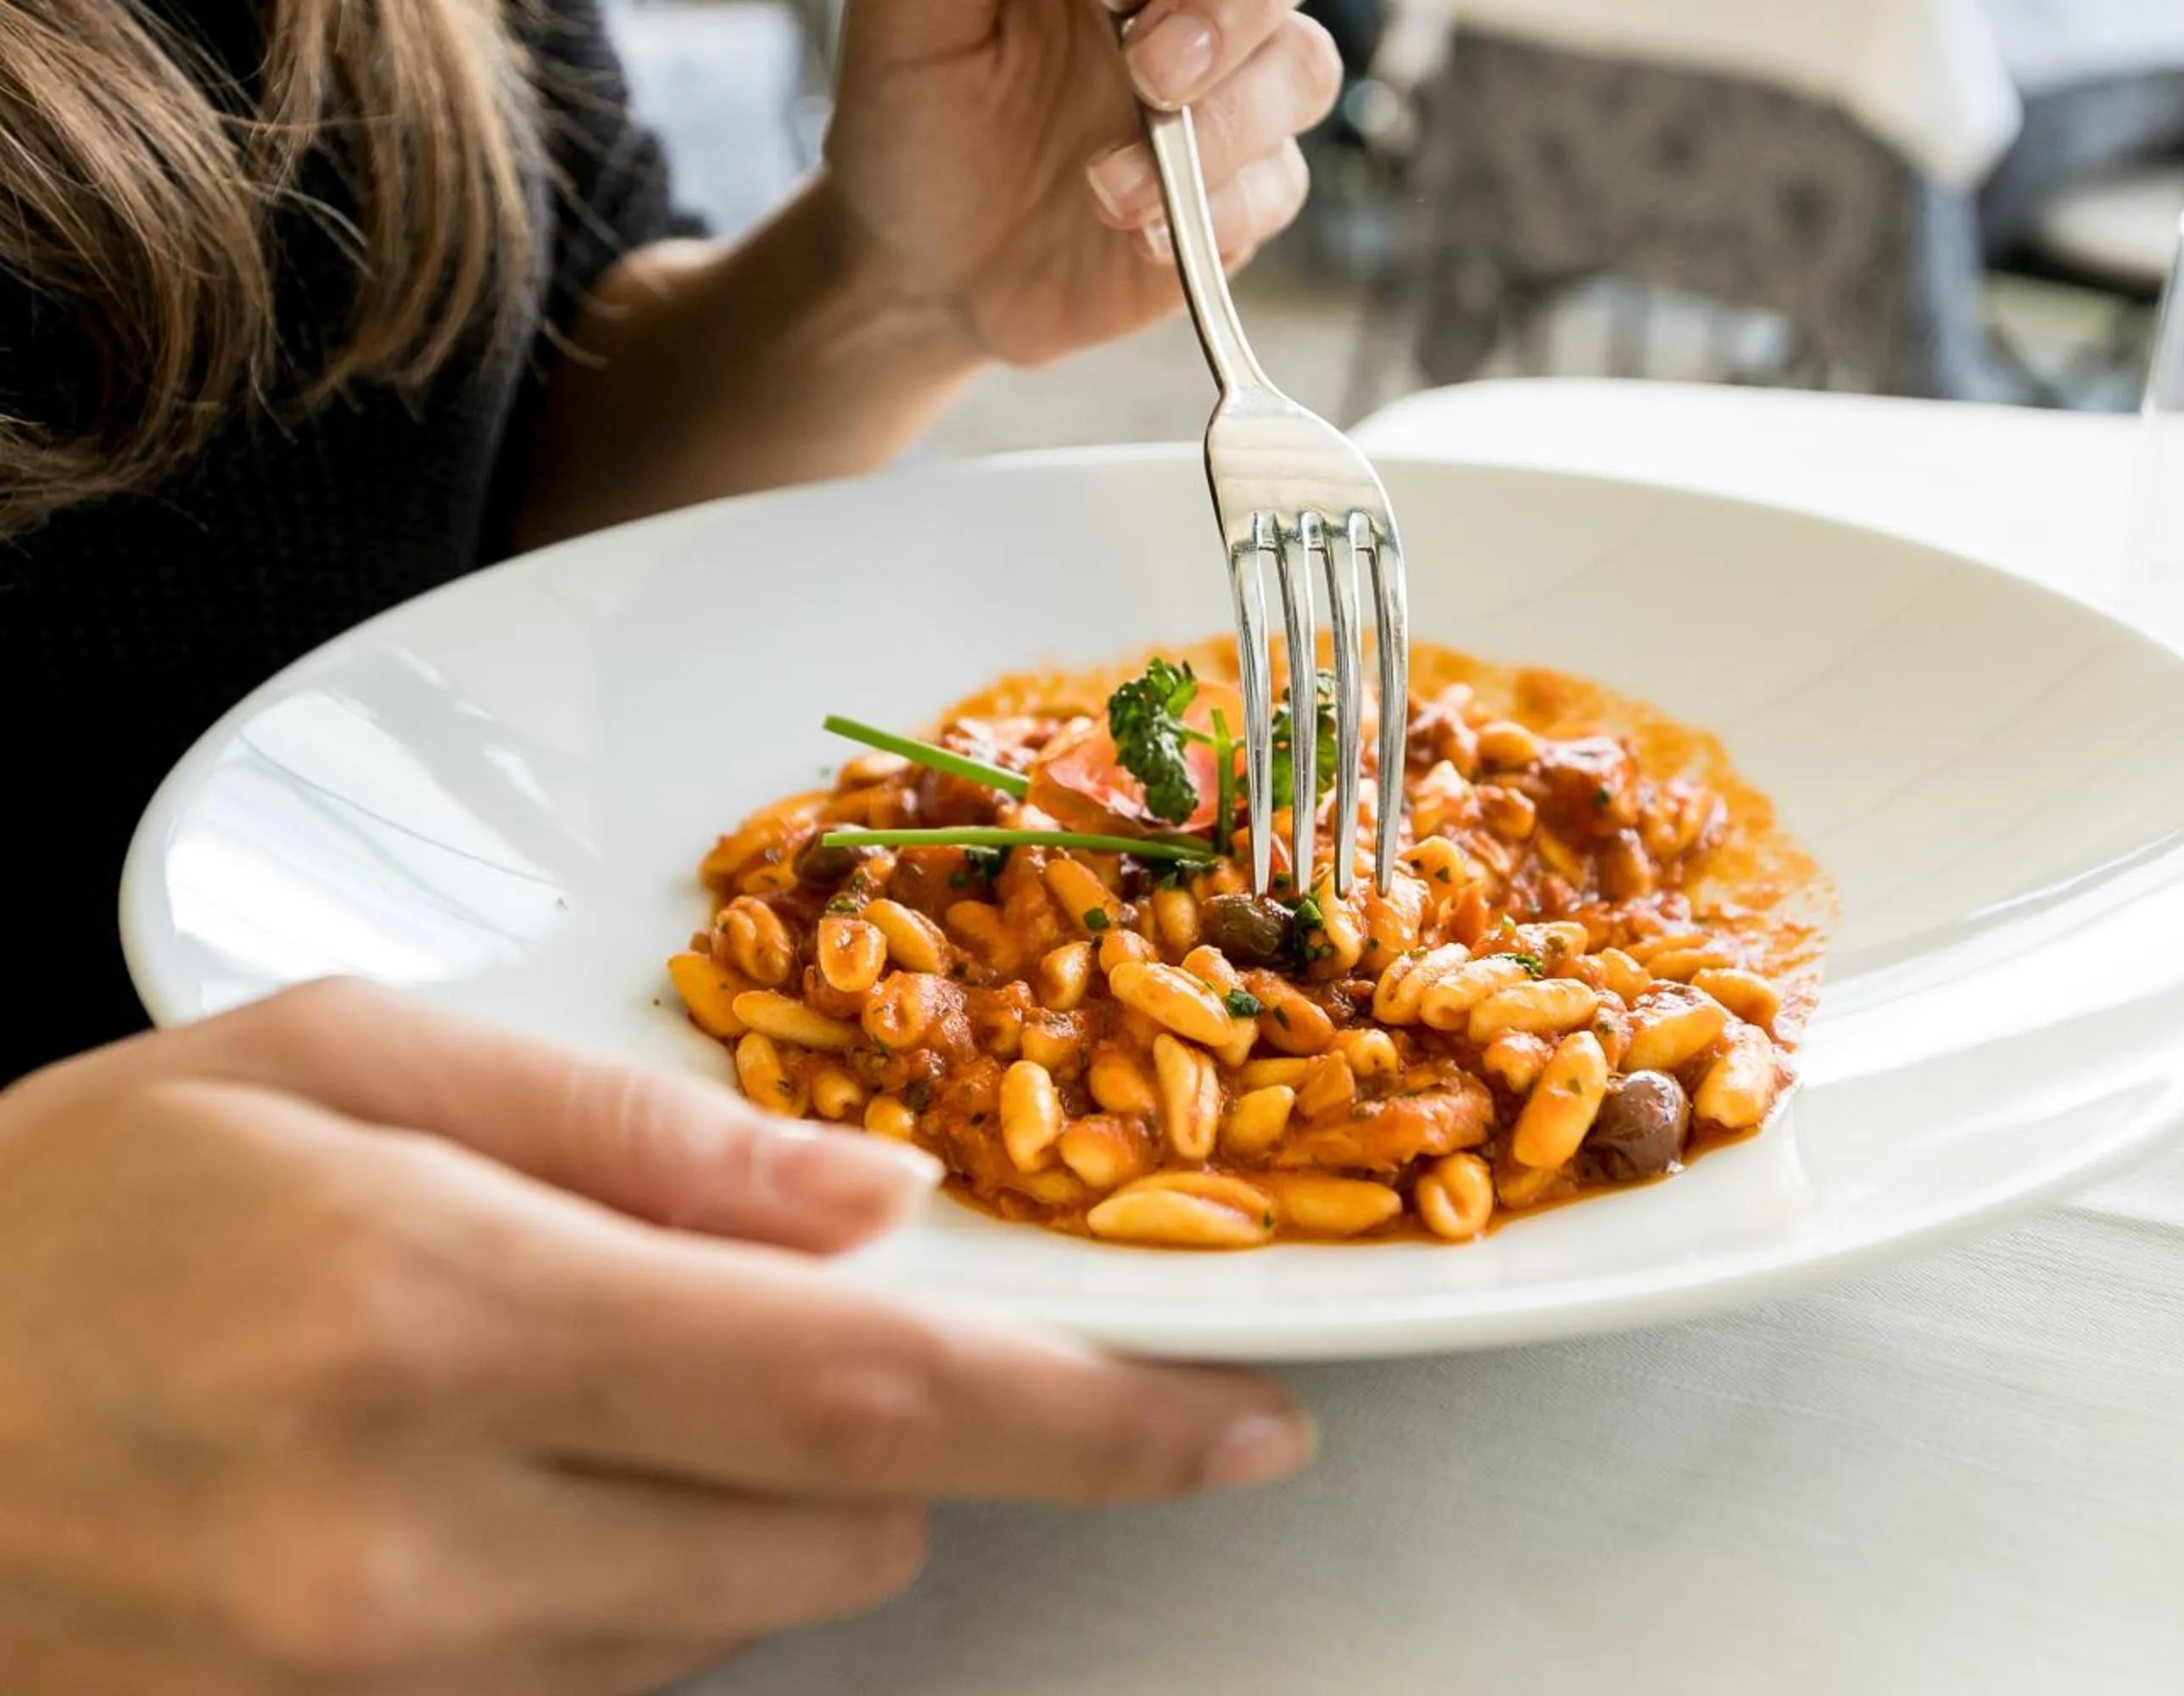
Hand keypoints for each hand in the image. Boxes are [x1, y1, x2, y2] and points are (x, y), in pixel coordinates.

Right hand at [0, 982, 1311, 1694]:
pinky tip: (482, 1482)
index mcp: (436, 1316)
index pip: (867, 1397)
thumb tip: (871, 1207)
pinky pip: (601, 1689)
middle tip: (787, 1316)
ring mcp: (386, 1687)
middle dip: (894, 1441)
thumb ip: (624, 1128)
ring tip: (569, 1380)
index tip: (1246, 1424)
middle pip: (842, 1536)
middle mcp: (425, 1542)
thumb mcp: (322, 1061)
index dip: (1094, 1423)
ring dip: (747, 1509)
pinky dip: (624, 1588)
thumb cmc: (50, 1211)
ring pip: (735, 1626)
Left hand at [825, 0, 1343, 365]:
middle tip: (1150, 72)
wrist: (921, 275)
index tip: (1119, 5)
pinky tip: (1139, 235)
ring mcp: (1214, 101)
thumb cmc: (907, 128)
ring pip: (1299, 70)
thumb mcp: (907, 24)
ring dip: (1222, 129)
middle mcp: (1171, 10)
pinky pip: (1278, 186)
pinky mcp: (1232, 198)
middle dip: (1227, 18)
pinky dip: (1222, 214)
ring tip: (1106, 189)